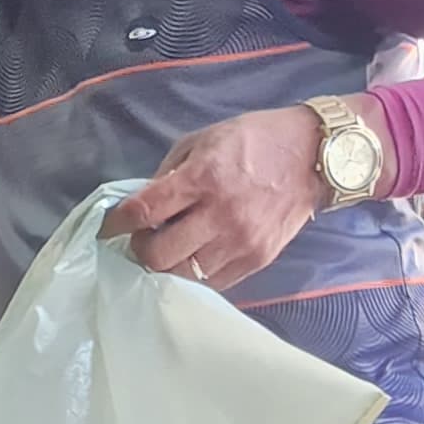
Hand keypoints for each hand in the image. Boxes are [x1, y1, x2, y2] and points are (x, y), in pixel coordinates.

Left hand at [103, 105, 329, 291]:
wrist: (313, 156)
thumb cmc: (254, 141)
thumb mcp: (203, 140)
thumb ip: (168, 174)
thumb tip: (141, 205)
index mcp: (203, 177)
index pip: (145, 211)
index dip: (118, 223)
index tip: (110, 227)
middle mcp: (220, 214)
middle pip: (159, 255)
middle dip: (140, 250)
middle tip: (142, 239)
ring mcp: (240, 241)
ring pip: (183, 276)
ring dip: (166, 266)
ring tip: (166, 250)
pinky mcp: (256, 259)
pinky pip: (212, 283)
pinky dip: (194, 274)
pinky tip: (192, 257)